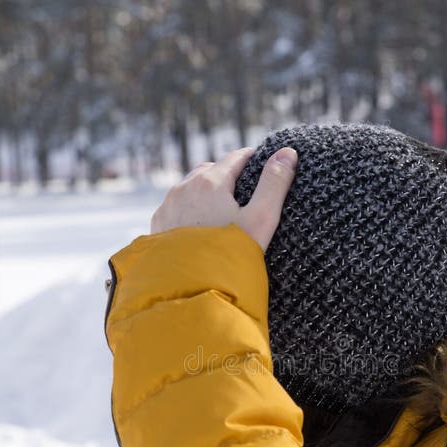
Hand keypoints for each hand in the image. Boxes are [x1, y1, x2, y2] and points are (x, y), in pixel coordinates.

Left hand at [149, 145, 297, 251]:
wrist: (191, 294)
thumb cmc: (230, 257)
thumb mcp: (260, 220)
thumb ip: (274, 185)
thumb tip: (289, 152)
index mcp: (210, 182)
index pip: (235, 158)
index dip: (252, 159)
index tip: (263, 163)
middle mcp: (183, 189)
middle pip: (210, 170)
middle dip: (228, 174)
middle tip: (245, 188)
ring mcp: (167, 208)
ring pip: (189, 189)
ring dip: (205, 191)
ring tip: (222, 208)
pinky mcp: (157, 228)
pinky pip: (176, 209)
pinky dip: (190, 210)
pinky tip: (200, 227)